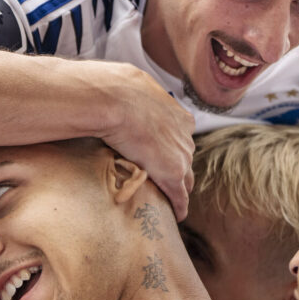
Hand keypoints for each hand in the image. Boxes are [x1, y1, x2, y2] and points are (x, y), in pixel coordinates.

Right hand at [96, 63, 194, 219]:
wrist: (114, 98)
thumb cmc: (115, 89)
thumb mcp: (131, 85)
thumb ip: (132, 94)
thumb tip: (112, 85)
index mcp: (179, 116)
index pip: (180, 139)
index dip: (171, 149)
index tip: (161, 155)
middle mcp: (186, 136)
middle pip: (186, 159)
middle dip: (178, 169)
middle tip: (166, 180)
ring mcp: (181, 156)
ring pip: (185, 179)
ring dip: (178, 188)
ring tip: (170, 199)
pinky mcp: (172, 174)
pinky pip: (180, 197)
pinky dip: (179, 207)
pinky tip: (176, 215)